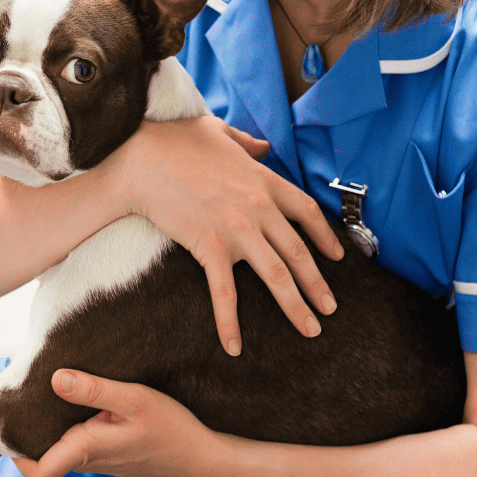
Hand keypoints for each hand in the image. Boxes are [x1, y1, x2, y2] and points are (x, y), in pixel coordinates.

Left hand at [13, 369, 223, 476]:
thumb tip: (54, 378)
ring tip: (40, 388)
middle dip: (25, 429)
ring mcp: (98, 459)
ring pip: (57, 447)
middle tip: (16, 393)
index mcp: (87, 450)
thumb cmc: (172, 429)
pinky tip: (74, 396)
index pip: (37, 472)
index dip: (13, 454)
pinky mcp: (108, 453)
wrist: (203, 459)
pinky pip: (75, 441)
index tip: (5, 421)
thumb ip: (94, 389)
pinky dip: (66, 423)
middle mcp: (87, 460)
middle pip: (40, 455)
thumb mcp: (135, 400)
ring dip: (46, 424)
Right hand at [112, 115, 343, 354]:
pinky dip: (230, 322)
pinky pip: (225, 293)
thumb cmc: (173, 141)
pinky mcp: (209, 247)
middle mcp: (258, 207)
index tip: (337, 257)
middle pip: (299, 252)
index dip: (325, 237)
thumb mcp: (216, 130)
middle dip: (318, 285)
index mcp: (263, 180)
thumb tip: (262, 146)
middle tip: (329, 309)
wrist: (140, 161)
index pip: (306, 212)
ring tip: (309, 328)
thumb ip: (245, 141)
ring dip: (296, 306)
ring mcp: (237, 229)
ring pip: (277, 276)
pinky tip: (235, 346)